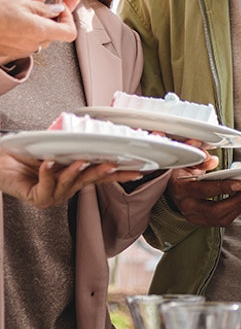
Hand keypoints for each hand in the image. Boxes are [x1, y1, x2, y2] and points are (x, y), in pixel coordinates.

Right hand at [0, 0, 92, 64]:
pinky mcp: (11, 51)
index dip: (69, 18)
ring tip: (24, 9)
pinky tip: (13, 18)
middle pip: (55, 33)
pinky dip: (25, 29)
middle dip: (52, 19)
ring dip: (37, 23)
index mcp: (40, 31)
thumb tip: (57, 10)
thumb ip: (43, 7)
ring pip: (39, 36)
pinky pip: (25, 40)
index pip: (70, 32)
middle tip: (45, 5)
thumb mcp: (19, 0)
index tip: (61, 7)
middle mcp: (33, 44)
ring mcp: (21, 49)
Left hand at [0, 151, 141, 207]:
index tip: (138, 170)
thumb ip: (70, 143)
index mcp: (74, 176)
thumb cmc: (24, 153)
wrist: (0, 160)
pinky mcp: (38, 198)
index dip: (120, 174)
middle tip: (113, 164)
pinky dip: (47, 173)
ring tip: (79, 161)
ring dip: (75, 172)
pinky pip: (46, 186)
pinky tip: (47, 163)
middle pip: (90, 181)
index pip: (102, 176)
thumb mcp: (53, 145)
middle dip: (103, 173)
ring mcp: (53, 195)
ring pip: (70, 184)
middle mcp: (67, 188)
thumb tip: (90, 130)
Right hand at [165, 159, 240, 226]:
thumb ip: (201, 161)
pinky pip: (222, 222)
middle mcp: (186, 206)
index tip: (239, 184)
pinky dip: (235, 212)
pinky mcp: (202, 222)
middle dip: (236, 201)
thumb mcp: (188, 163)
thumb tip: (212, 160)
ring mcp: (194, 217)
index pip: (203, 190)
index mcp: (181, 189)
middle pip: (215, 210)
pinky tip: (240, 201)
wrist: (173, 188)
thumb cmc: (182, 175)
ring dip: (238, 207)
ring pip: (220, 219)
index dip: (223, 188)